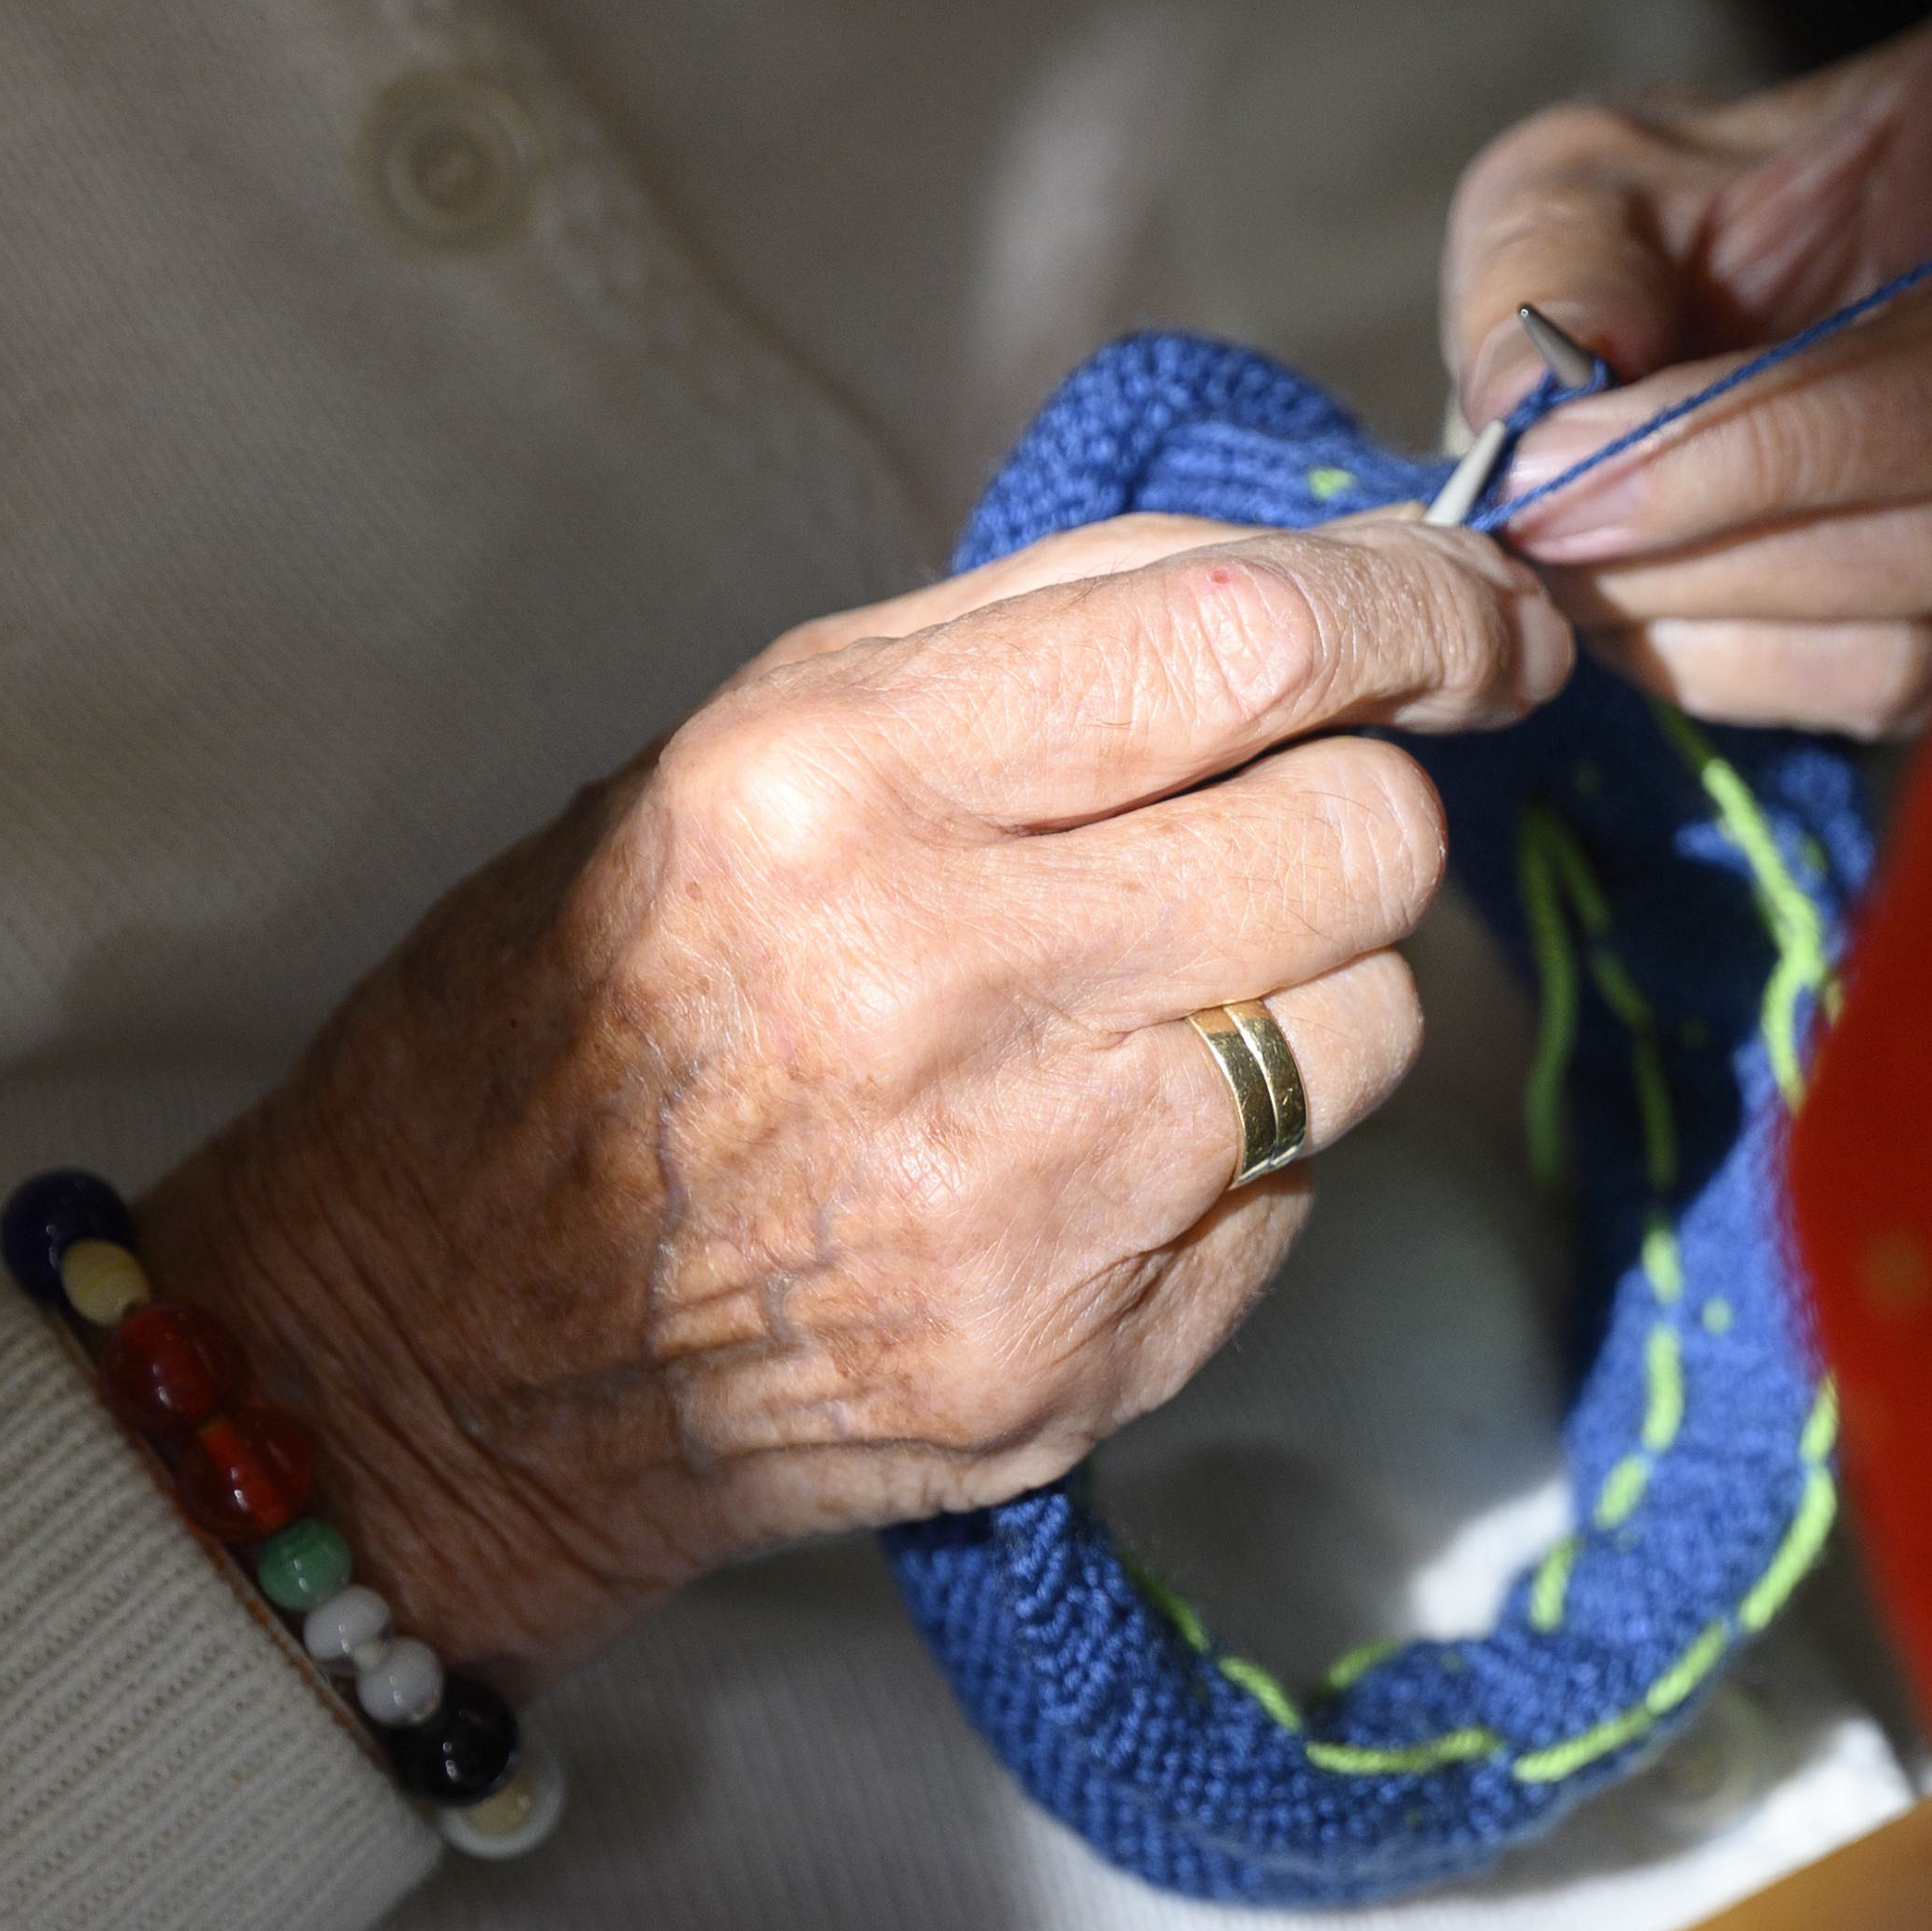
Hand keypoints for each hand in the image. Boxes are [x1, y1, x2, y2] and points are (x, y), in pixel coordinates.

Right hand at [147, 515, 1573, 1687]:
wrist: (446, 1338)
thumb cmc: (604, 996)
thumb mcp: (754, 740)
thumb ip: (1034, 640)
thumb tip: (1327, 572)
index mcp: (839, 782)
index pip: (1247, 641)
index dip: (1420, 610)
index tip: (1485, 613)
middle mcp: (938, 985)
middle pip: (1361, 835)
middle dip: (1362, 803)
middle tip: (1280, 818)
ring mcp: (1022, 1195)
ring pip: (1374, 1023)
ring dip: (1312, 987)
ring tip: (1149, 998)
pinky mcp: (1080, 1358)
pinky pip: (1299, 1192)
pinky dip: (1245, 1149)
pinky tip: (1092, 1145)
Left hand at [1441, 0, 1931, 732]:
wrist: (1662, 359)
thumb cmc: (1645, 233)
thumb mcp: (1567, 188)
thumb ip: (1547, 258)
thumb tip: (1535, 390)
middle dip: (1757, 459)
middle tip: (1549, 490)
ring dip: (1719, 570)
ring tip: (1552, 537)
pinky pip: (1892, 673)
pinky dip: (1728, 652)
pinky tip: (1617, 598)